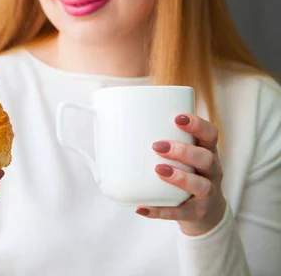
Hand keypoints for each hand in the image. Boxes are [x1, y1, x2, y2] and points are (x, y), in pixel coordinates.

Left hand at [135, 114, 226, 235]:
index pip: (210, 135)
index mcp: (207, 152)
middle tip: (157, 146)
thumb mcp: (185, 157)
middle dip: (183, 151)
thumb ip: (165, 141)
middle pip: (206, 159)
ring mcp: (207, 195)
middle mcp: (212, 172)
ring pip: (200, 185)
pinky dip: (160, 211)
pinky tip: (142, 207)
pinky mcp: (196, 213)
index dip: (198, 125)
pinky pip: (179, 213)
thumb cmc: (188, 174)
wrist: (207, 213)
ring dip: (179, 177)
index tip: (178, 118)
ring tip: (158, 170)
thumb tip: (118, 126)